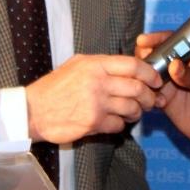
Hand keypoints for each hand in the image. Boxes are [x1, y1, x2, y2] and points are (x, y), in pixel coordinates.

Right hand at [25, 54, 161, 143]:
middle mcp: (98, 81)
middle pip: (138, 88)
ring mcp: (96, 103)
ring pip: (131, 107)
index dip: (150, 73)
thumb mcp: (77, 65)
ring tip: (136, 112)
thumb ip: (101, 64)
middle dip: (150, 96)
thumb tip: (127, 67)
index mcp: (95, 64)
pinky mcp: (93, 123)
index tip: (156, 80)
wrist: (32, 111)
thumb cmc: (54, 87)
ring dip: (138, 112)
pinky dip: (121, 125)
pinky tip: (116, 122)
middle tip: (153, 100)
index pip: (133, 65)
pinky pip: (118, 125)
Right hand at [136, 31, 189, 150]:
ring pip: (149, 72)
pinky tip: (147, 98)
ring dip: (142, 75)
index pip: (174, 40)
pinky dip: (143, 93)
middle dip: (146, 56)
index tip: (144, 41)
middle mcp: (180, 66)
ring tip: (141, 82)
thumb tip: (174, 65)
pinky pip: (148, 91)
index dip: (158, 38)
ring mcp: (170, 81)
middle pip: (157, 54)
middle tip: (141, 62)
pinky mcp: (163, 97)